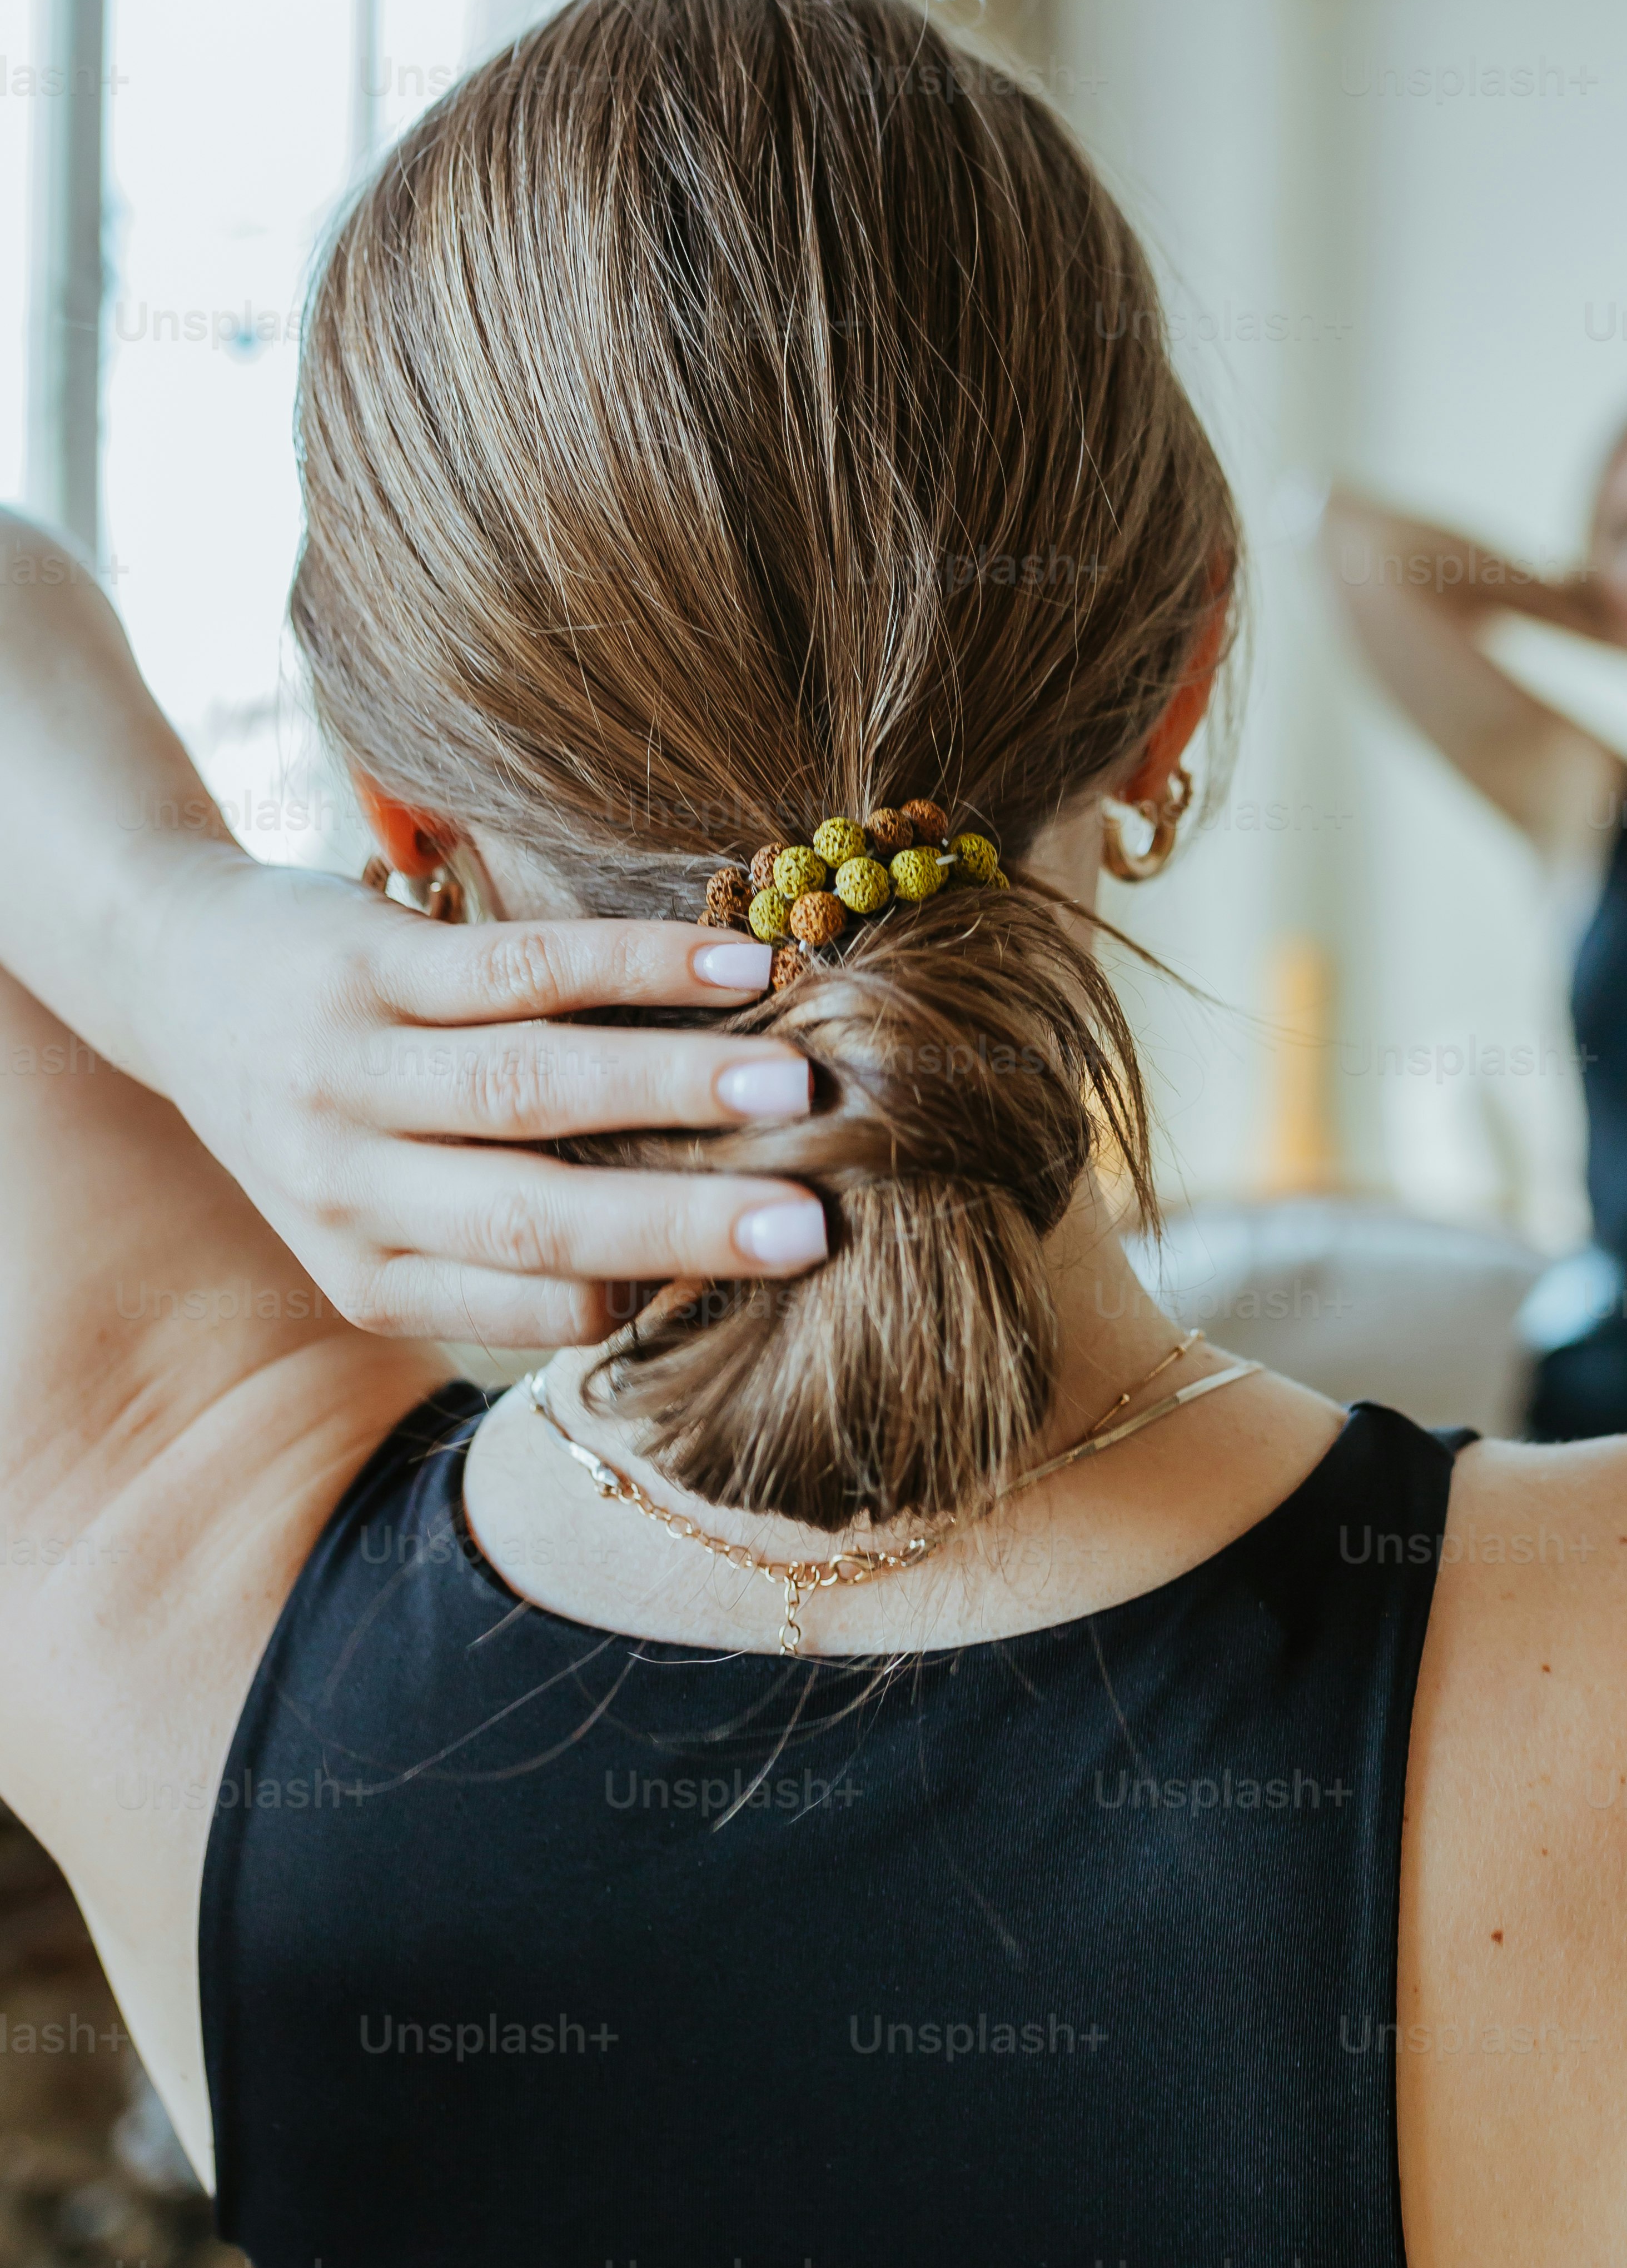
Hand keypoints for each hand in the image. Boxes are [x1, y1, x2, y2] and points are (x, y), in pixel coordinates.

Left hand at [138, 852, 825, 1345]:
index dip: (661, 1289)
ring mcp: (349, 1072)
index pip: (543, 1303)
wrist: (170, 974)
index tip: (788, 1269)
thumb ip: (508, 1241)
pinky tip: (729, 966)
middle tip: (815, 1228)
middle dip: (687, 1223)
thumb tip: (698, 1256)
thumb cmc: (332, 1108)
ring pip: (534, 1086)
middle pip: (542, 1215)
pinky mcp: (362, 964)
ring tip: (794, 1084)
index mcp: (370, 1278)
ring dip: (673, 1085)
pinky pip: (517, 966)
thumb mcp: (381, 1209)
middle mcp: (348, 1190)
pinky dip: (632, 965)